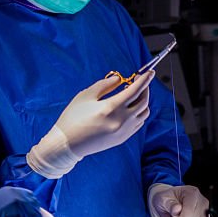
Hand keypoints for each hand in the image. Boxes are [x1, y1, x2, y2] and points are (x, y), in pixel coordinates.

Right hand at [27, 72, 153, 177]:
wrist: (68, 144)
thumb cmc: (73, 117)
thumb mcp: (86, 96)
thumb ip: (104, 85)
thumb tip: (119, 78)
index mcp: (112, 107)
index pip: (135, 90)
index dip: (144, 79)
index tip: (149, 72)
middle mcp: (122, 120)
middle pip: (143, 101)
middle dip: (144, 89)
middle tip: (139, 81)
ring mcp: (124, 131)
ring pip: (144, 113)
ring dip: (142, 101)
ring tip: (132, 95)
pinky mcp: (123, 138)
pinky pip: (138, 123)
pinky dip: (139, 113)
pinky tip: (130, 108)